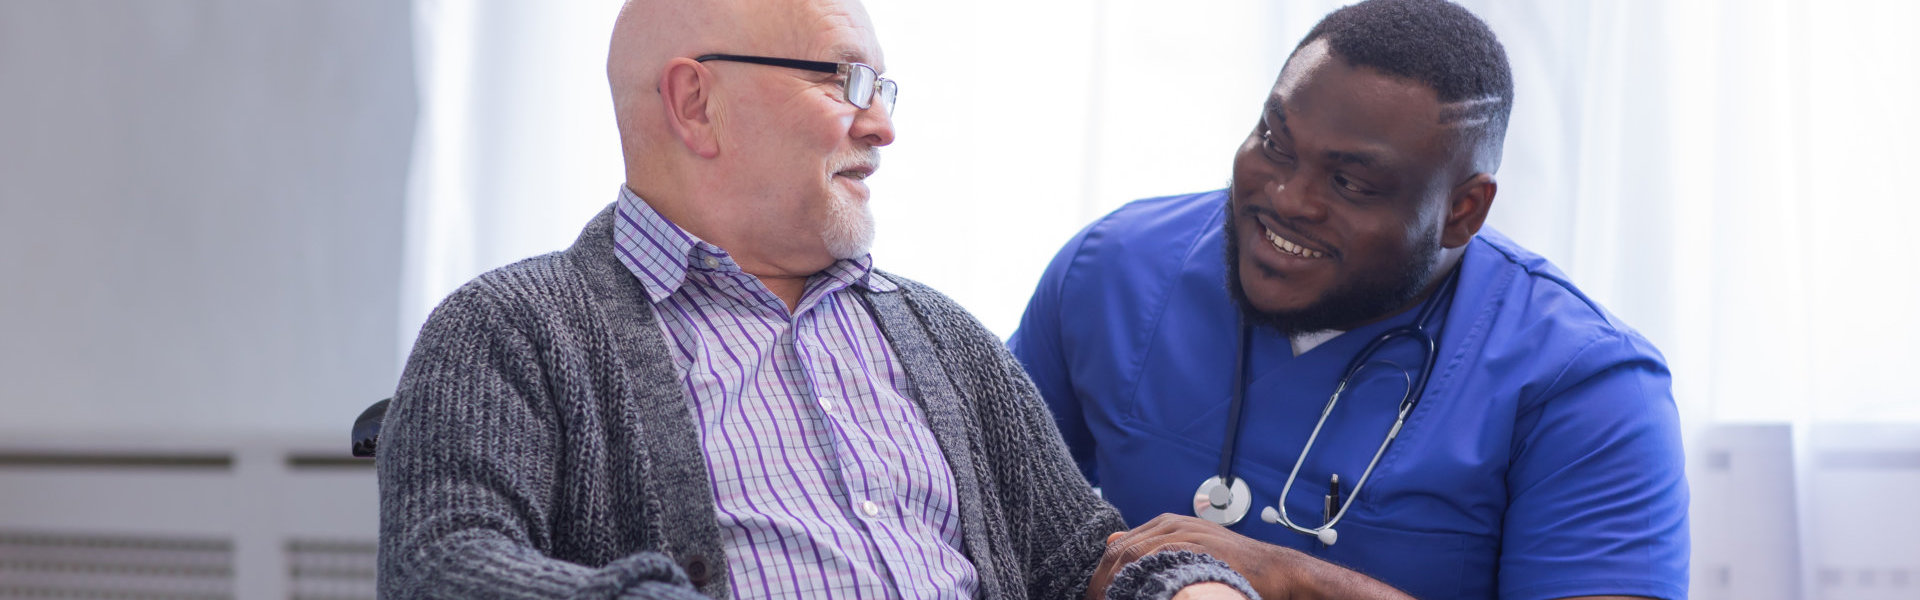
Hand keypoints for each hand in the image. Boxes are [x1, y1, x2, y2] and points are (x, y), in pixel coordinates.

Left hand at [1090, 514, 1299, 599]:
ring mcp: (1184, 535)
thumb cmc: (1232, 564)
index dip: (1102, 575)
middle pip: (1119, 552)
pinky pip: (1155, 562)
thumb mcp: (1189, 546)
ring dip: (1115, 585)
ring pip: (1132, 557)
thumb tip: (1114, 541)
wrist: (1274, 570)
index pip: (1117, 547)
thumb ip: (1153, 544)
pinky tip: (1135, 597)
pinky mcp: (1196, 549)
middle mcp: (1171, 524)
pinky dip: (1138, 581)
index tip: (1096, 597)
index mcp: (1165, 523)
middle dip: (1103, 582)